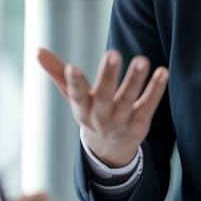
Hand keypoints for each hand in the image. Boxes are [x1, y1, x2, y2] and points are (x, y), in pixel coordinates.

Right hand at [38, 47, 167, 168]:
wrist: (109, 150)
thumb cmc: (90, 113)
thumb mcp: (73, 97)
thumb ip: (57, 73)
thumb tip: (37, 50)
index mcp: (82, 109)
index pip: (76, 96)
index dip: (74, 83)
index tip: (73, 67)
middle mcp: (100, 117)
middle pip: (104, 97)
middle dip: (107, 76)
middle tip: (112, 52)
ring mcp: (121, 122)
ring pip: (128, 100)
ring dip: (135, 80)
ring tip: (142, 59)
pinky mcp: (140, 124)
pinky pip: (149, 105)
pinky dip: (156, 89)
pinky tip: (163, 71)